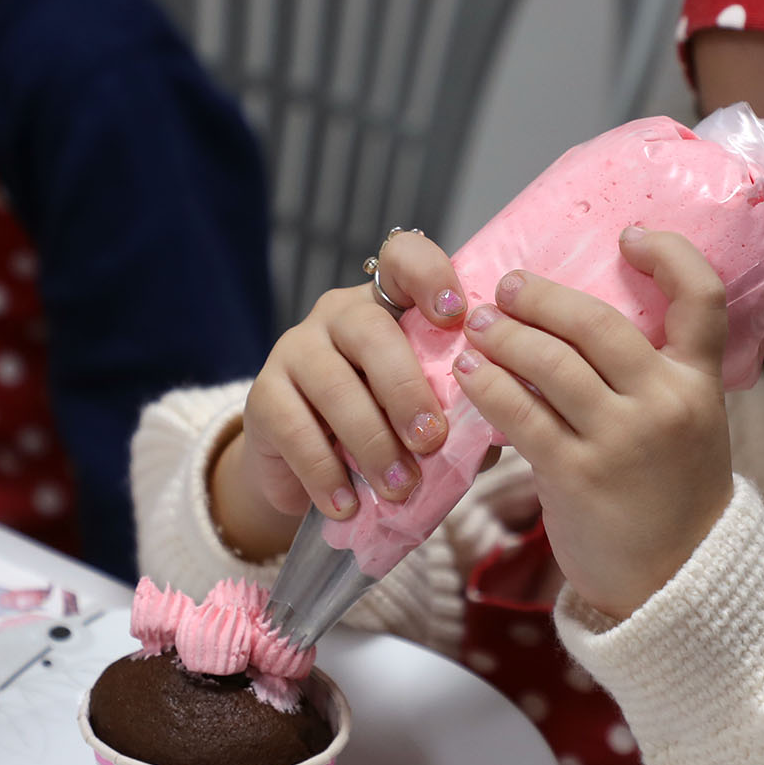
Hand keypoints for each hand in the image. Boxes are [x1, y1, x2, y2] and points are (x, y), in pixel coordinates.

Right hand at [212, 232, 467, 558]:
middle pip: (371, 331)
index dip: (429, 276)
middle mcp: (339, 314)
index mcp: (390, 305)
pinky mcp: (263, 395)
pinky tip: (348, 505)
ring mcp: (296, 349)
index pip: (403, 259)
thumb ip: (462, 412)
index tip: (456, 316)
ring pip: (334, 385)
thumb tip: (500, 425)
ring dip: (372, 441)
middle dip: (406, 388)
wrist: (313, 473)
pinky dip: (325, 473)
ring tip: (399, 486)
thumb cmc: (388, 431)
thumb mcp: (429, 416)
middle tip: (431, 440)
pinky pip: (295, 429)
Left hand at [451, 228, 733, 619]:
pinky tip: (469, 374)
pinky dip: (488, 386)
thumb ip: (651, 377)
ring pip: (551, 362)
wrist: (676, 583)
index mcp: (701, 383)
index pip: (703, 297)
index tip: (628, 236)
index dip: (669, 253)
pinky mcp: (578, 476)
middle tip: (506, 287)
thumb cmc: (670, 498)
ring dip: (504, 335)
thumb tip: (577, 323)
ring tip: (477, 326)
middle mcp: (667, 403)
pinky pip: (521, 415)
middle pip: (597, 323)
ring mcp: (623, 440)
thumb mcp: (688, 426)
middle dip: (541, 297)